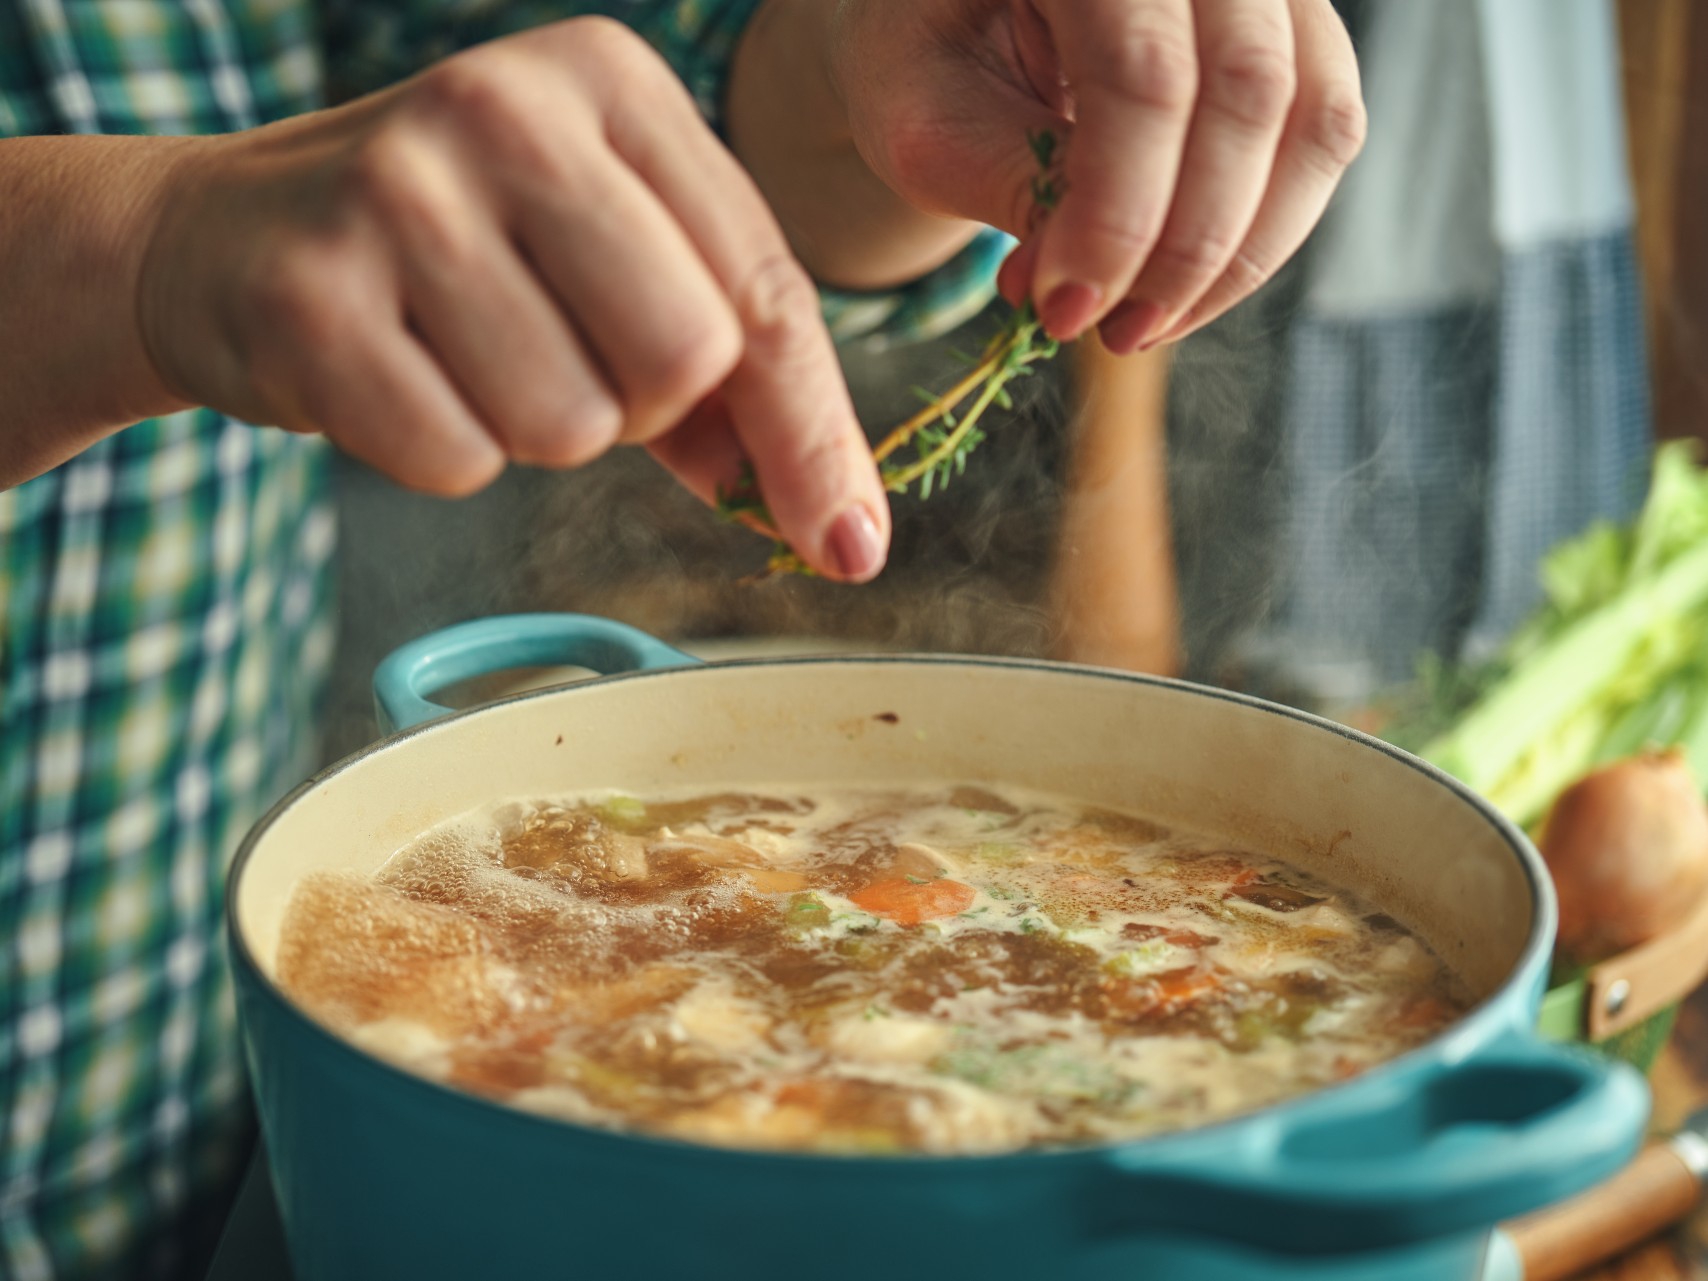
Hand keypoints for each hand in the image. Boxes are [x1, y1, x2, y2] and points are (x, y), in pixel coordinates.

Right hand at [136, 19, 889, 579]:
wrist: (225, 238)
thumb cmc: (460, 260)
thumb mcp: (606, 264)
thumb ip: (731, 376)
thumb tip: (836, 523)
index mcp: (610, 80)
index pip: (765, 288)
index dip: (812, 433)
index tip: (847, 543)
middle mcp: (507, 108)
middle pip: (684, 359)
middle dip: (642, 411)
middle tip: (564, 363)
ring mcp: (398, 190)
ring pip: (572, 424)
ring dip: (537, 433)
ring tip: (465, 356)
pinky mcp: (310, 292)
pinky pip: (458, 459)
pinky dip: (445, 453)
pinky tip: (395, 377)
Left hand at [830, 0, 1365, 350]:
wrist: (968, 18)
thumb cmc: (935, 58)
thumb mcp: (928, 121)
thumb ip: (1011, 186)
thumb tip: (1088, 291)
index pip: (1141, 74)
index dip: (1116, 215)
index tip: (1063, 310)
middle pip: (1246, 92)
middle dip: (1182, 248)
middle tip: (1109, 333)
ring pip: (1313, 120)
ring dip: (1237, 255)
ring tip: (1141, 325)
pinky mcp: (1301, 26)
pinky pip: (1325, 137)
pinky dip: (1263, 233)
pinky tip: (1178, 286)